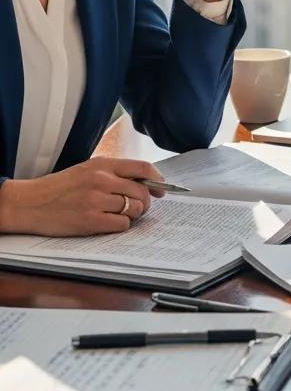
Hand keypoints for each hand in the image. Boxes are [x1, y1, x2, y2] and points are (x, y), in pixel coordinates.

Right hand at [0, 158, 165, 235]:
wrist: (28, 203)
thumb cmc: (59, 188)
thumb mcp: (87, 170)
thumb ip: (114, 173)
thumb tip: (146, 183)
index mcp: (103, 165)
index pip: (143, 168)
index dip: (157, 180)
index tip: (161, 190)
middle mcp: (101, 180)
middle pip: (142, 191)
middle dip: (145, 202)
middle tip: (138, 208)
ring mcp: (95, 200)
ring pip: (134, 209)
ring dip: (133, 215)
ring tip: (121, 215)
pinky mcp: (89, 220)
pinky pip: (122, 225)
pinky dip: (121, 226)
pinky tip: (109, 223)